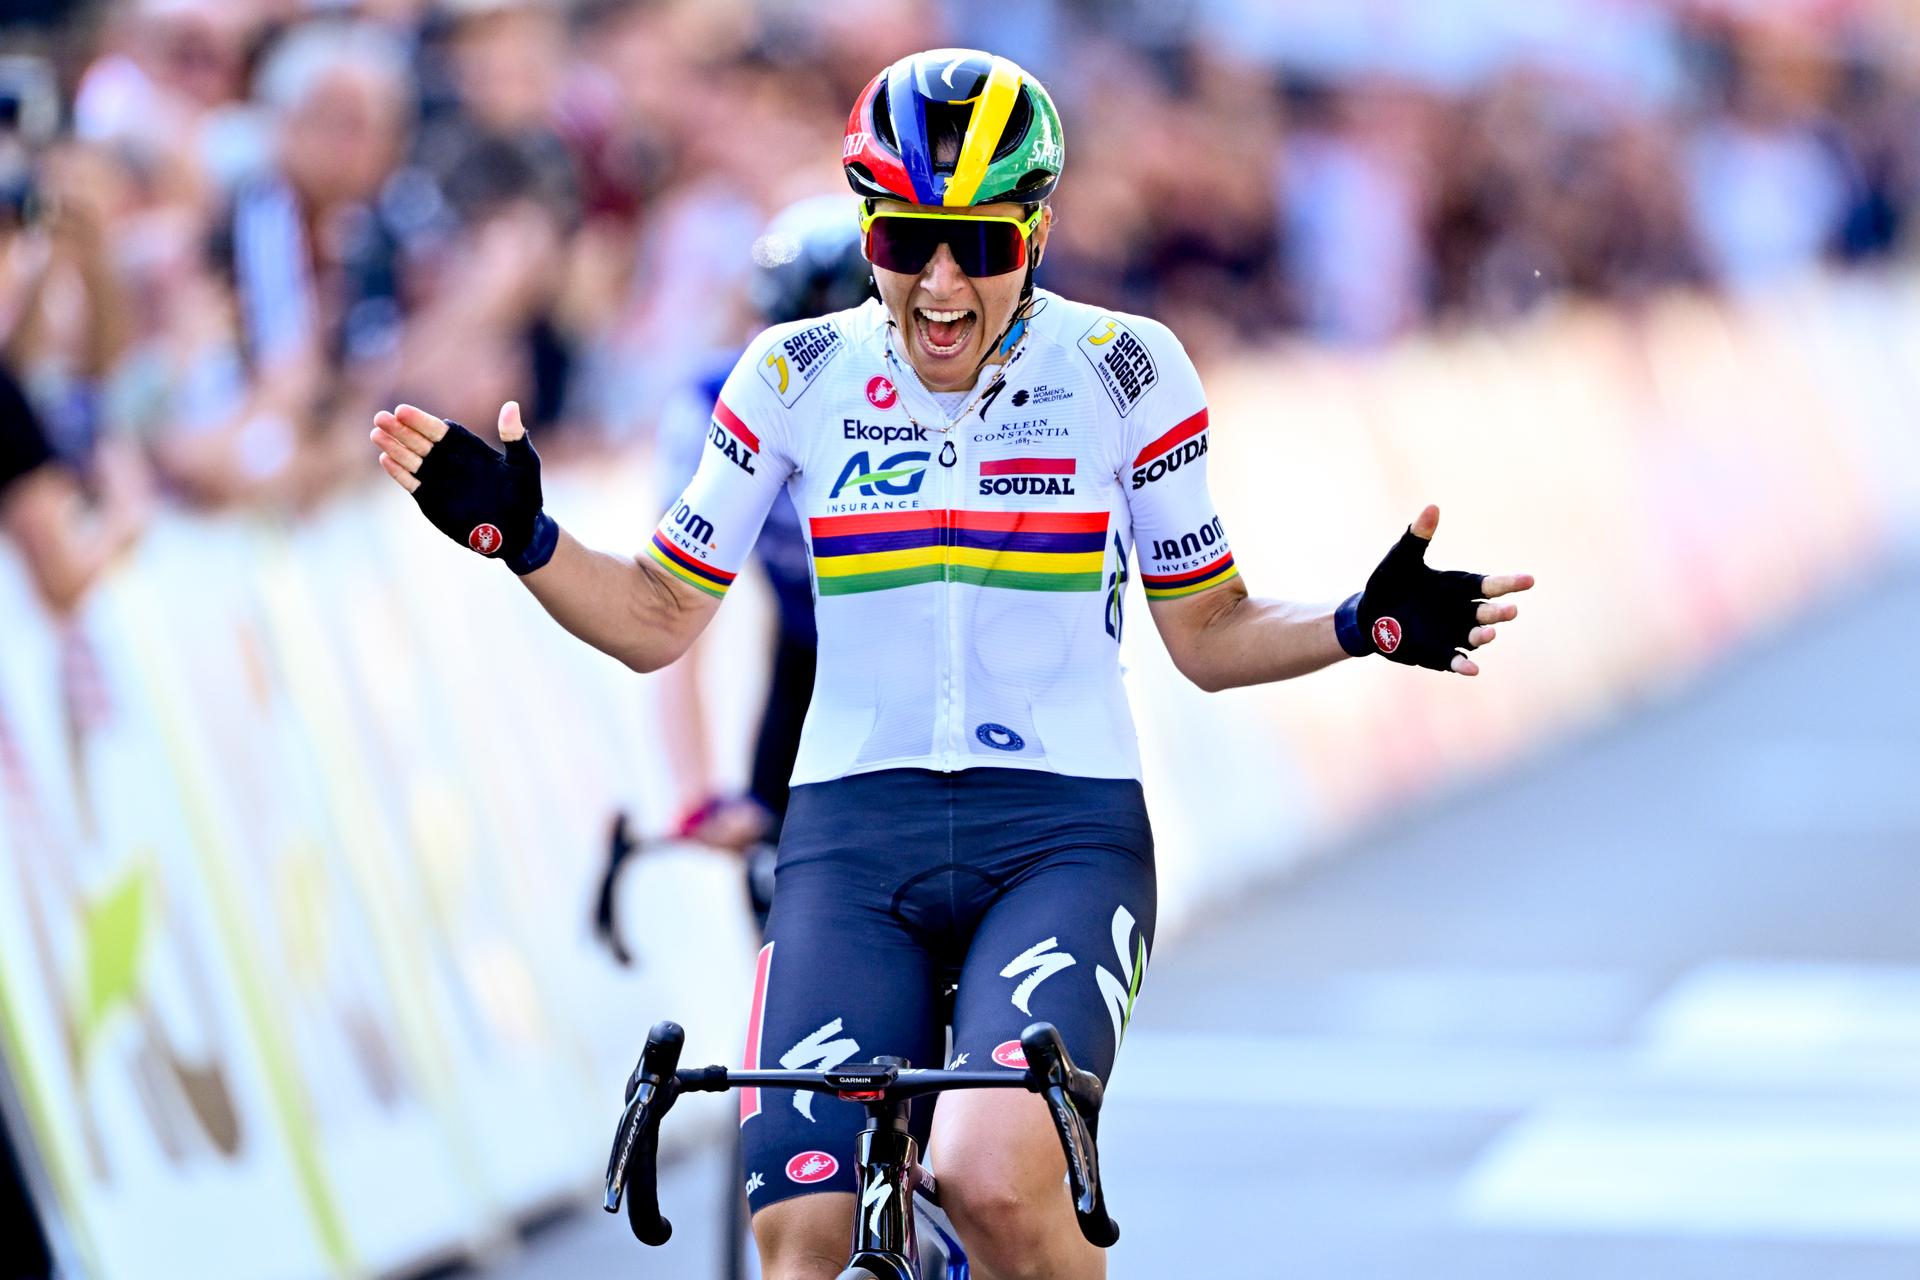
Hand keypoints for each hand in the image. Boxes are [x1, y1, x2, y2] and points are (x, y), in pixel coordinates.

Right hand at [370, 400, 558, 572]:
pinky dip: (399, 473)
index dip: (420, 420)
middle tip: (380, 418)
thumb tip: (511, 406)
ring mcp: (438, 479)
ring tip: (377, 434)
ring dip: (393, 447)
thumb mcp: (524, 464)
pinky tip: (385, 460)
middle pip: (418, 441)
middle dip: (399, 429)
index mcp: (467, 447)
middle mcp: (448, 460)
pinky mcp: (431, 499)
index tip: (403, 411)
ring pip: (410, 459)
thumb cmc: (525, 495)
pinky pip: (411, 483)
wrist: (518, 531)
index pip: (438, 429)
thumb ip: (514, 437)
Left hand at [1340, 505, 1533, 676]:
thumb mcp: (1401, 559)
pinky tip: (1472, 669)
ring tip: (1489, 633)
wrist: (1367, 614)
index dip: (1509, 583)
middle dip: (1499, 612)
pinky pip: (1454, 660)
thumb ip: (1418, 536)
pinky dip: (1464, 664)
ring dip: (1484, 636)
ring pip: (1475, 637)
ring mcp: (1451, 634)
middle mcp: (1460, 612)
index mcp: (1457, 587)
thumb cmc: (1389, 582)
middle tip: (1510, 610)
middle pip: (1487, 612)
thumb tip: (1432, 507)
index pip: (1490, 585)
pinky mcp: (1437, 654)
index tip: (1528, 581)